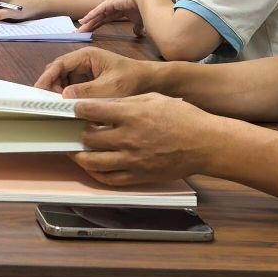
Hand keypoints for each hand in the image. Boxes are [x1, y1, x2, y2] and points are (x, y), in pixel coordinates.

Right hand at [34, 46, 163, 97]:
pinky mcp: (90, 83)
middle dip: (52, 87)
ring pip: (64, 83)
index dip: (47, 78)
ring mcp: (87, 72)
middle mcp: (84, 62)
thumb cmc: (133, 80)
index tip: (37, 92)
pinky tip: (70, 109)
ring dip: (60, 94)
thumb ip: (86, 92)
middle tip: (48, 104)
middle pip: (59, 73)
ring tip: (59, 108)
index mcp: (87, 56)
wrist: (153, 83)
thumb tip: (63, 97)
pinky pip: (74, 89)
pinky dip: (70, 98)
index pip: (59, 64)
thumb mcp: (110, 87)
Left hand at [69, 93, 215, 184]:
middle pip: (88, 138)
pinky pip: (108, 178)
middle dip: (76, 133)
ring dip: (79, 156)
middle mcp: (128, 138)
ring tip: (75, 150)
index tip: (73, 109)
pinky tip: (91, 167)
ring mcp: (132, 160)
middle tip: (72, 130)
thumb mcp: (154, 98)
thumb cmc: (183, 118)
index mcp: (132, 115)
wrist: (205, 144)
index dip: (77, 109)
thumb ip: (126, 102)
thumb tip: (102, 105)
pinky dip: (95, 173)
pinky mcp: (138, 175)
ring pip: (92, 161)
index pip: (92, 111)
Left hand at [77, 0, 143, 35]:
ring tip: (80, 29)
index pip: (105, 20)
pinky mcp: (110, 2)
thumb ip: (136, 28)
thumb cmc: (145, 9)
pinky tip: (83, 21)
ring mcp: (111, 4)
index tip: (90, 32)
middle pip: (98, 18)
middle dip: (90, 25)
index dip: (97, 25)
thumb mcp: (139, 22)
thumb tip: (138, 34)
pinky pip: (98, 10)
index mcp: (119, 11)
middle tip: (80, 32)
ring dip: (88, 22)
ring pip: (96, 15)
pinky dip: (91, 15)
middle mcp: (113, 7)